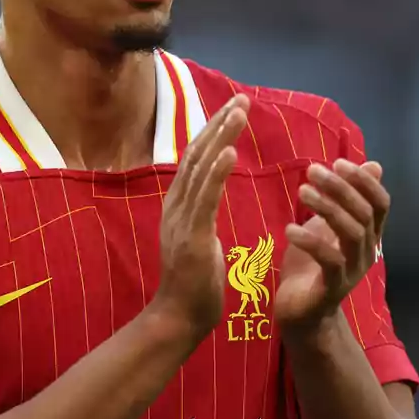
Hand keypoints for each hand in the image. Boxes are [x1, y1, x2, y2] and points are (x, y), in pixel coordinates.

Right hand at [152, 94, 249, 336]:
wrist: (179, 318)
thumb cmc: (194, 284)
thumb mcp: (199, 239)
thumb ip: (201, 214)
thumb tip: (209, 195)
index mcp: (179, 206)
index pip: (196, 159)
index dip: (214, 132)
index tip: (234, 110)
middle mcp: (176, 206)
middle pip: (196, 154)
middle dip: (219, 124)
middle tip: (242, 99)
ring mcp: (181, 220)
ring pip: (200, 169)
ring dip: (220, 137)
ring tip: (239, 113)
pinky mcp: (192, 237)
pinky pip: (205, 198)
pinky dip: (216, 172)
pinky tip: (229, 152)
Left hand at [275, 159, 388, 337]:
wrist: (301, 314)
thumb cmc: (311, 266)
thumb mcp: (326, 226)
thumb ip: (344, 199)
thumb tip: (374, 165)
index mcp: (368, 235)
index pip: (380, 203)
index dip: (364, 181)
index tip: (338, 161)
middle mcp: (366, 252)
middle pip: (364, 213)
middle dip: (340, 188)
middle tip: (313, 171)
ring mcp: (352, 271)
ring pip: (351, 233)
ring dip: (327, 208)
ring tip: (302, 192)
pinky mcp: (333, 287)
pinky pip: (329, 260)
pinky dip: (310, 241)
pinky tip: (290, 229)